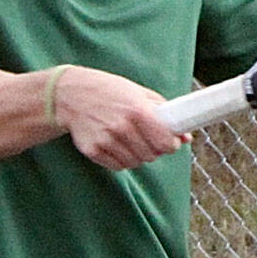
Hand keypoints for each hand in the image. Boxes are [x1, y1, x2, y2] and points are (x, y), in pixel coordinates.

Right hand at [53, 66, 188, 169]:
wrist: (70, 94)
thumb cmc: (108, 91)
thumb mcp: (138, 92)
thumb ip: (163, 112)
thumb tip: (186, 136)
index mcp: (137, 110)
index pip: (166, 143)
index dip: (171, 144)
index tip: (171, 141)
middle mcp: (122, 127)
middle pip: (152, 155)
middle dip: (154, 149)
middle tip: (148, 138)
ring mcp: (106, 141)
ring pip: (135, 163)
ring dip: (137, 155)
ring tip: (129, 139)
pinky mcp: (93, 151)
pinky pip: (118, 166)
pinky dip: (121, 159)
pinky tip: (115, 144)